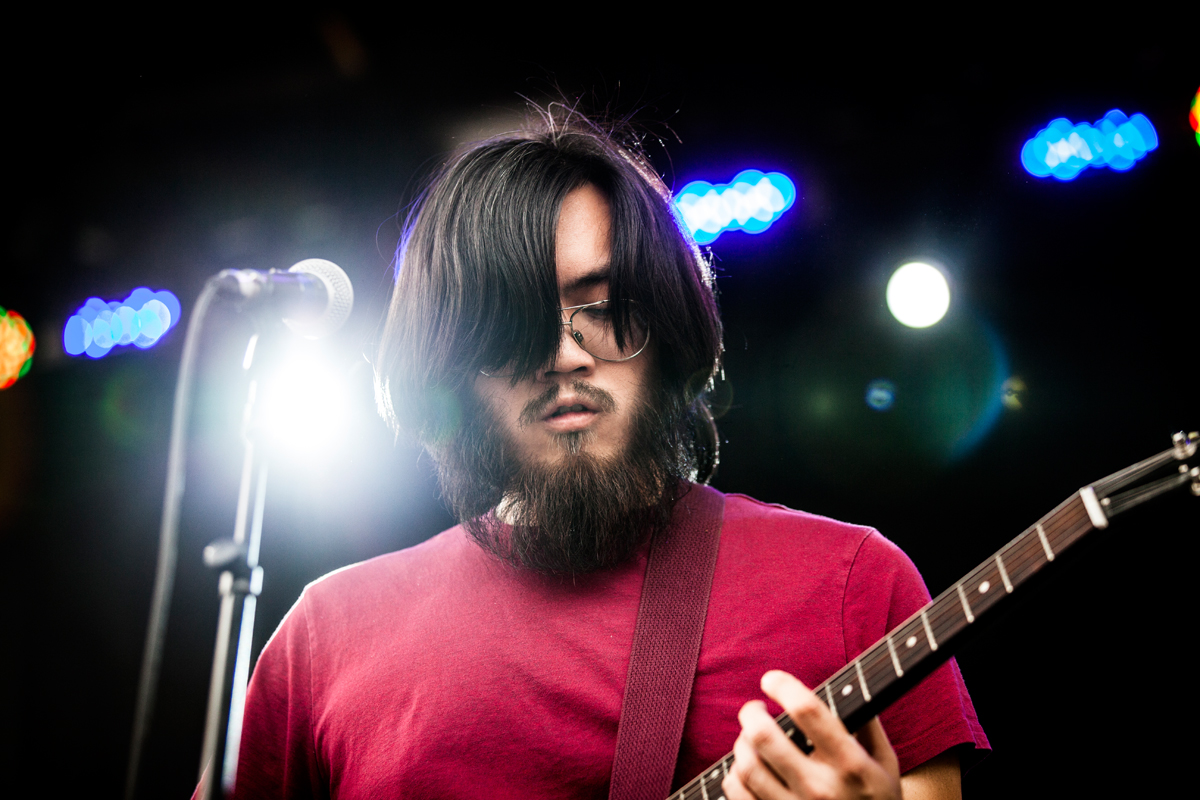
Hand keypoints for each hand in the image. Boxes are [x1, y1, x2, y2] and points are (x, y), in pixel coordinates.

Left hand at [722, 670, 901, 799]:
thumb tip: (845, 688)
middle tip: (754, 708)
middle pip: (763, 736)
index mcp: (850, 764)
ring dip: (741, 743)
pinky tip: (746, 766)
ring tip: (750, 739)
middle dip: (751, 712)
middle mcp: (819, 788)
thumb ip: (867, 726)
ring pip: (746, 765)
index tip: (771, 680)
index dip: (783, 686)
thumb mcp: (886, 765)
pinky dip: (734, 774)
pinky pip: (737, 793)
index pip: (807, 711)